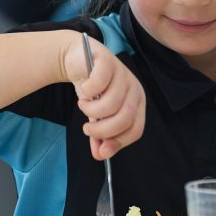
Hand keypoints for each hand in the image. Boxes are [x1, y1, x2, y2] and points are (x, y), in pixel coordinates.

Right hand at [63, 35, 145, 159]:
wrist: (78, 60)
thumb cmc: (93, 90)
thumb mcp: (97, 115)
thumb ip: (100, 136)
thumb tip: (100, 155)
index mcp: (137, 102)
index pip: (136, 129)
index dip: (118, 142)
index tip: (101, 150)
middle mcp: (134, 88)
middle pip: (125, 118)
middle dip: (102, 130)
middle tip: (87, 128)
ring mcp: (122, 73)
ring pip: (111, 104)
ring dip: (90, 111)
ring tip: (84, 105)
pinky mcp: (108, 62)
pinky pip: (98, 84)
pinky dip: (86, 93)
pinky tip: (83, 90)